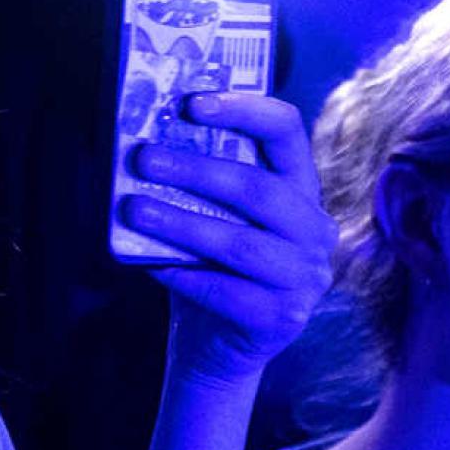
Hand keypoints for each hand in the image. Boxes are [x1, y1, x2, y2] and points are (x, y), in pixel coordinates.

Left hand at [119, 94, 337, 388]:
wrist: (217, 345)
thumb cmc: (211, 266)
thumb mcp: (211, 215)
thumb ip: (197, 183)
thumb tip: (145, 141)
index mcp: (300, 188)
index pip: (287, 131)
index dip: (244, 110)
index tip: (191, 104)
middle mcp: (315, 228)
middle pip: (259, 189)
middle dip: (197, 170)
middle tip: (144, 159)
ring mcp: (307, 276)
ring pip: (241, 243)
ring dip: (182, 223)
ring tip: (135, 210)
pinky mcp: (285, 318)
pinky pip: (228, 292)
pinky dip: (185, 277)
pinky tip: (151, 266)